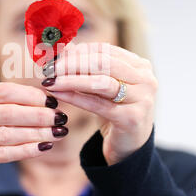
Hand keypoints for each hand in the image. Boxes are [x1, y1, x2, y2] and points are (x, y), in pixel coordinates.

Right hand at [0, 82, 67, 195]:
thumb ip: (11, 106)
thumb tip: (48, 100)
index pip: (2, 91)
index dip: (30, 95)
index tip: (53, 101)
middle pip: (5, 111)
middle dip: (37, 114)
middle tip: (60, 117)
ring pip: (5, 133)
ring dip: (36, 133)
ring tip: (57, 133)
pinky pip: (1, 153)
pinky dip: (26, 150)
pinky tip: (44, 147)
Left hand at [42, 43, 157, 165]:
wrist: (130, 146)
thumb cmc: (114, 110)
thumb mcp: (102, 86)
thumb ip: (88, 67)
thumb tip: (63, 49)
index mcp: (140, 66)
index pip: (104, 50)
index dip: (77, 51)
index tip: (55, 56)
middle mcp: (146, 79)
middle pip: (103, 63)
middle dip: (72, 64)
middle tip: (49, 68)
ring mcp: (142, 99)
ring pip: (101, 82)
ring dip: (71, 79)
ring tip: (51, 81)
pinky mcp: (132, 118)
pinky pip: (98, 104)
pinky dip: (75, 98)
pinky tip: (59, 94)